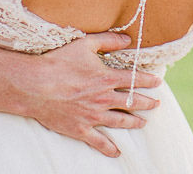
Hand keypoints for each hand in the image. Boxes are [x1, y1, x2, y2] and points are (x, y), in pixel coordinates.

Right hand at [22, 32, 162, 157]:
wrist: (35, 85)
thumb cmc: (59, 62)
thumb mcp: (85, 44)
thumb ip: (108, 41)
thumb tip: (127, 39)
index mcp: (107, 78)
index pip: (135, 80)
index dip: (149, 81)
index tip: (158, 82)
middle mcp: (104, 99)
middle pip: (132, 103)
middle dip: (147, 103)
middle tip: (156, 104)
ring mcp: (93, 116)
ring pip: (120, 122)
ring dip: (134, 122)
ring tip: (143, 122)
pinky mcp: (80, 129)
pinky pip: (99, 142)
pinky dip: (109, 148)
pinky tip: (117, 152)